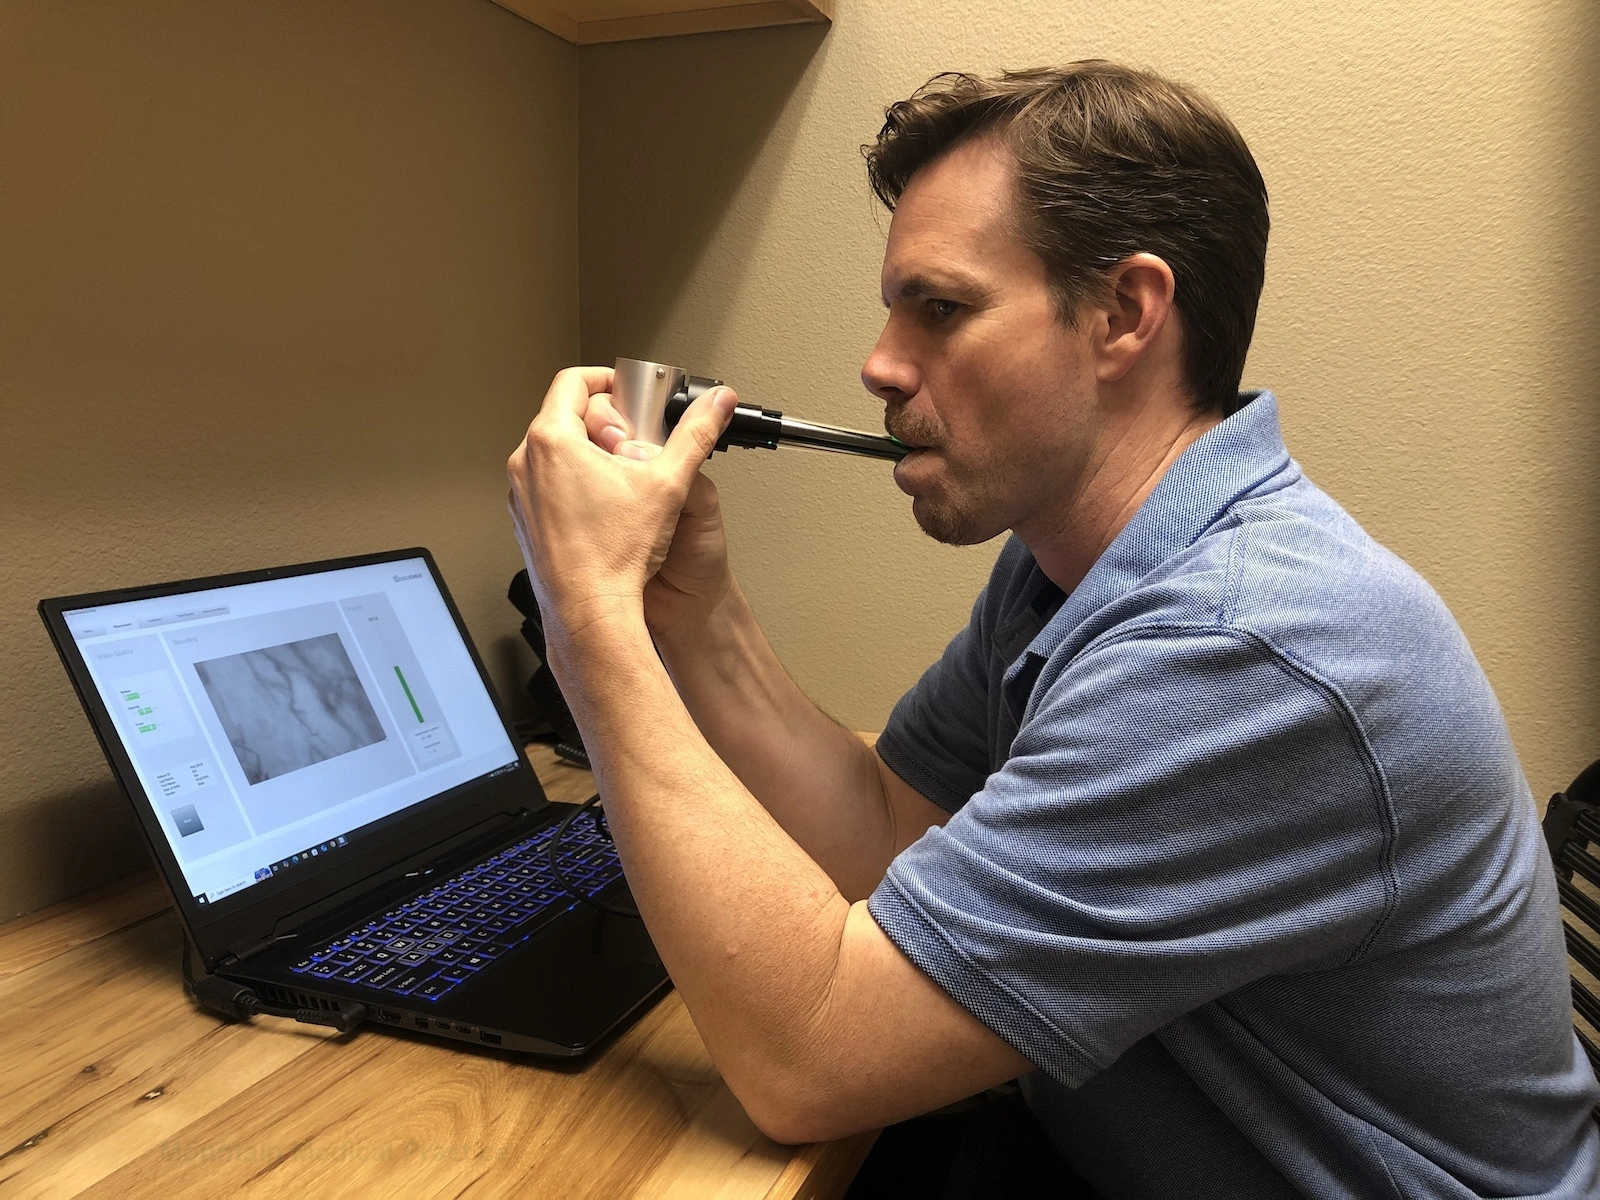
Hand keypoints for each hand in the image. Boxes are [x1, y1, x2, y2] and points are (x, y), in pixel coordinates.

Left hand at [506, 366, 737, 646]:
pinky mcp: (524, 520)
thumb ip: (695, 434)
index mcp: (553, 440)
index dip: (607, 380)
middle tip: (636, 441)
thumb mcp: (667, 483)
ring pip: (556, 452)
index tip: (629, 394)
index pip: (573, 381)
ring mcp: (521, 493)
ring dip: (588, 453)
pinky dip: (573, 484)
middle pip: (564, 416)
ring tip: (624, 480)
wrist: (589, 612)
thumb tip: (716, 404)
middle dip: (605, 422)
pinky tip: (604, 511)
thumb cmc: (615, 555)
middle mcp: (526, 461)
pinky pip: (547, 485)